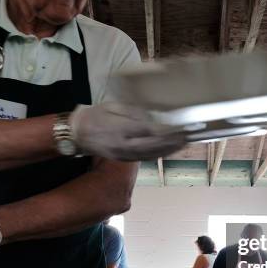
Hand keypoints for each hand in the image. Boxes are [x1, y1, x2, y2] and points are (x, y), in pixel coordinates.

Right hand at [72, 103, 186, 160]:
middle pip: (154, 145)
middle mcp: (123, 145)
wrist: (77, 134)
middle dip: (173, 141)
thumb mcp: (113, 107)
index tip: (181, 125)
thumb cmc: (95, 116)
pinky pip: (145, 158)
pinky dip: (159, 154)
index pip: (149, 131)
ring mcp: (124, 155)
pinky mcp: (124, 160)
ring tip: (184, 142)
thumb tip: (155, 115)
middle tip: (189, 135)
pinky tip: (169, 149)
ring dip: (169, 149)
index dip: (167, 130)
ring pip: (151, 154)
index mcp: (120, 129)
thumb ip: (134, 112)